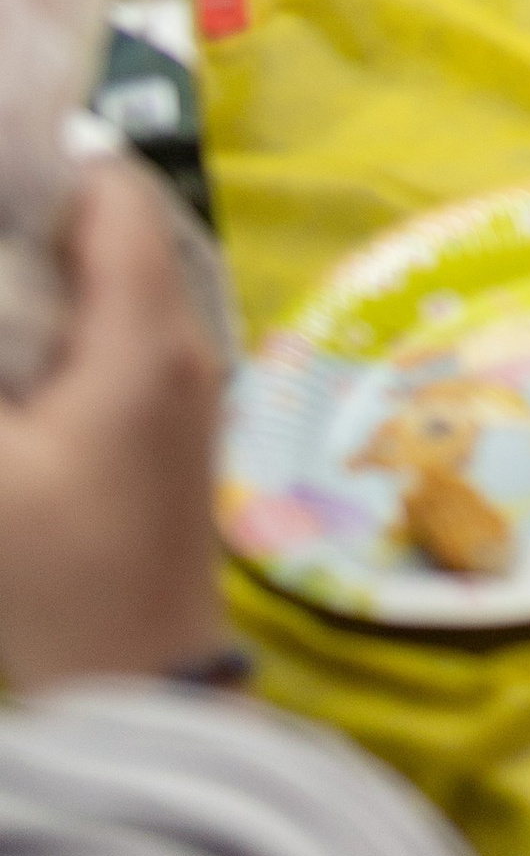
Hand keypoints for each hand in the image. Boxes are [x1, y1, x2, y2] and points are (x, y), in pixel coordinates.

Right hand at [0, 163, 227, 695]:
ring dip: (44, 275)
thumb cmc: (59, 581)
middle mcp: (182, 342)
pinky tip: (10, 355)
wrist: (141, 690)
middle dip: (29, 220)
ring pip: (114, 283)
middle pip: (111, 231)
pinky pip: (117, 334)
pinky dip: (63, 323)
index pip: (111, 191)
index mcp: (145, 335)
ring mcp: (184, 385)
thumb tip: (7, 317)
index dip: (38, 165)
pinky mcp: (167, 427)